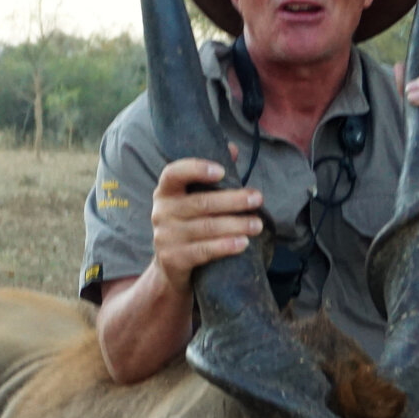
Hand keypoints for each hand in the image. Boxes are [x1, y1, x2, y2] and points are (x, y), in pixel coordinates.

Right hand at [150, 147, 261, 289]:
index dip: (196, 169)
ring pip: (206, 228)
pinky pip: (203, 251)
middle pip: (200, 203)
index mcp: (165, 192)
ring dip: (236, 225)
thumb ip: (213, 175)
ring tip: (257, 224)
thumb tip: (232, 149)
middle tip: (257, 199)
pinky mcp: (173, 259)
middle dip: (232, 200)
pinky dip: (225, 246)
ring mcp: (165, 237)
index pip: (174, 173)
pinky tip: (243, 243)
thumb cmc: (190, 225)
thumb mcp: (196, 199)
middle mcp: (160, 212)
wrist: (170, 268)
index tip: (221, 170)